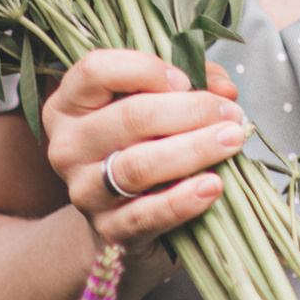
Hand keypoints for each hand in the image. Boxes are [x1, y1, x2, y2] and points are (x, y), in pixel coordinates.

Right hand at [41, 48, 249, 258]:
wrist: (121, 221)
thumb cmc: (140, 148)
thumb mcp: (155, 108)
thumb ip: (189, 88)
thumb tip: (224, 91)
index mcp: (69, 105)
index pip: (96, 71)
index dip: (146, 69)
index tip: (186, 80)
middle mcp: (68, 146)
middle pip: (131, 117)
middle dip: (190, 110)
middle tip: (230, 113)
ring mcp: (83, 191)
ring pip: (140, 165)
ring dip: (194, 149)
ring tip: (231, 140)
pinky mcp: (107, 229)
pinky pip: (147, 214)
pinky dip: (184, 199)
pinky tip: (213, 185)